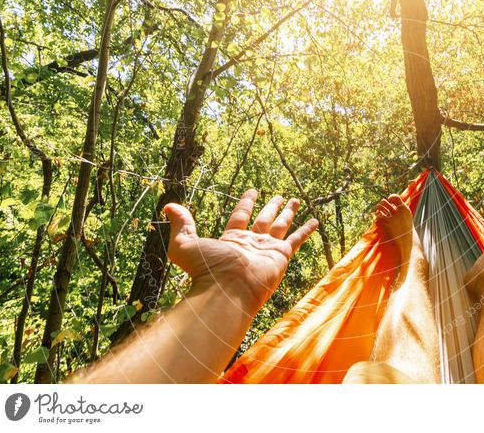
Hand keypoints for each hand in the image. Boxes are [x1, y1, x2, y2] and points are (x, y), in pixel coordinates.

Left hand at [163, 191, 317, 309]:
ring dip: (288, 213)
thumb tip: (168, 207)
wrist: (227, 291)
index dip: (247, 202)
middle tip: (279, 196)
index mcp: (231, 239)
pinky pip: (296, 240)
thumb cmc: (206, 270)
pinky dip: (306, 230)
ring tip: (295, 200)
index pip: (241, 215)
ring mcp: (267, 250)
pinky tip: (315, 221)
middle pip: (263, 219)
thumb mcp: (185, 244)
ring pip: (280, 226)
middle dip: (271, 207)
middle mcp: (251, 243)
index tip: (253, 191)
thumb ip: (180, 225)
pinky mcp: (281, 256)